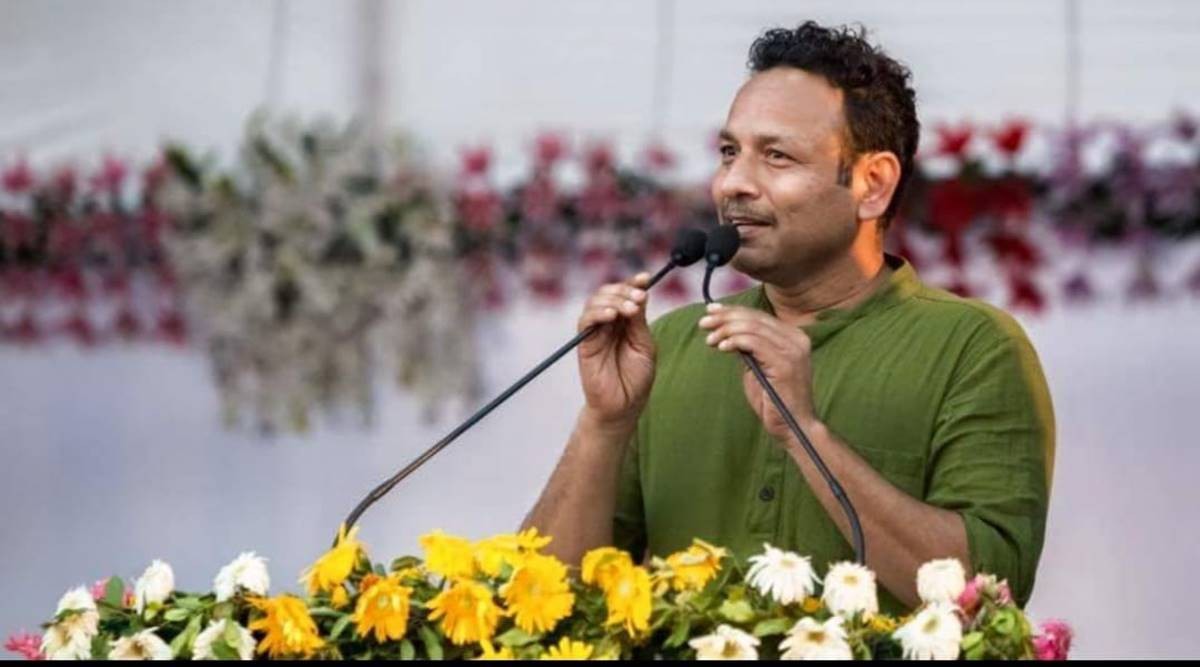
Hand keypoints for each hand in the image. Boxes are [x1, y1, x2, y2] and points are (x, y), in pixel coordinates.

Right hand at [576, 273, 655, 430]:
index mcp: (625, 322)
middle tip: (639, 297)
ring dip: (613, 299)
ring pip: (595, 302)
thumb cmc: (636, 379)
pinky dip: (597, 313)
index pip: (625, 294)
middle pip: (609, 293)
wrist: (624, 406)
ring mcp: (596, 332)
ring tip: (629, 309)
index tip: (646, 277)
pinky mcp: (585, 343)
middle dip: (625, 290)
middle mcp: (609, 323)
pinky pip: (585, 320)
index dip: (633, 283)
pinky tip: (612, 316)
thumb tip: (640, 296)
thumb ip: (639, 323)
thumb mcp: (645, 346)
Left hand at [698, 303, 816, 440]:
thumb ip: (748, 348)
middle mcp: (796, 339)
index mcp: (792, 337)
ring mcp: (793, 350)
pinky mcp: (785, 363)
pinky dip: (735, 342)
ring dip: (726, 330)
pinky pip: (754, 343)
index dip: (732, 311)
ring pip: (752, 328)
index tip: (710, 311)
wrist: (794, 427)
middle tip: (703, 322)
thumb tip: (726, 329)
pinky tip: (721, 347)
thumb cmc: (773, 401)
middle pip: (754, 318)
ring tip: (709, 339)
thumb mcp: (758, 368)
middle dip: (725, 318)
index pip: (758, 316)